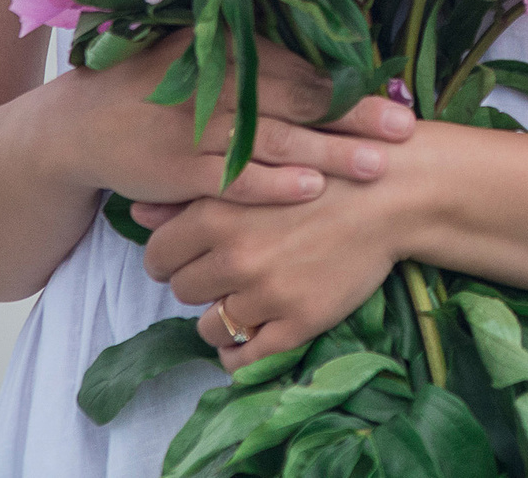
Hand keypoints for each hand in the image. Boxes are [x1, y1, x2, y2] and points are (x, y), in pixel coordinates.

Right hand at [42, 34, 413, 209]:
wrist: (83, 124)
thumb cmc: (157, 90)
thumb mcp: (202, 58)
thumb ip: (257, 62)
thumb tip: (325, 69)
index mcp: (230, 54)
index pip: (303, 71)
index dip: (351, 87)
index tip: (397, 99)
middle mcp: (219, 87)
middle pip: (300, 102)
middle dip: (356, 117)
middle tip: (404, 128)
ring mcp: (199, 129)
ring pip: (276, 142)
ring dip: (329, 153)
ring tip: (377, 165)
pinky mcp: (181, 170)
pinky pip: (236, 178)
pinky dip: (274, 183)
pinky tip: (311, 189)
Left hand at [136, 127, 431, 367]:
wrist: (390, 193)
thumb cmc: (323, 170)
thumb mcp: (254, 171)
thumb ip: (192, 194)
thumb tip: (137, 211)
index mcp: (217, 214)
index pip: (158, 256)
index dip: (170, 259)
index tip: (190, 257)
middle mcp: (234, 256)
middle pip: (182, 291)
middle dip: (199, 284)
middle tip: (225, 272)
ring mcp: (266, 293)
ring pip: (209, 326)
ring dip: (221, 317)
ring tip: (245, 299)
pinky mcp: (297, 322)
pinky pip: (244, 358)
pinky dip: (239, 354)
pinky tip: (250, 337)